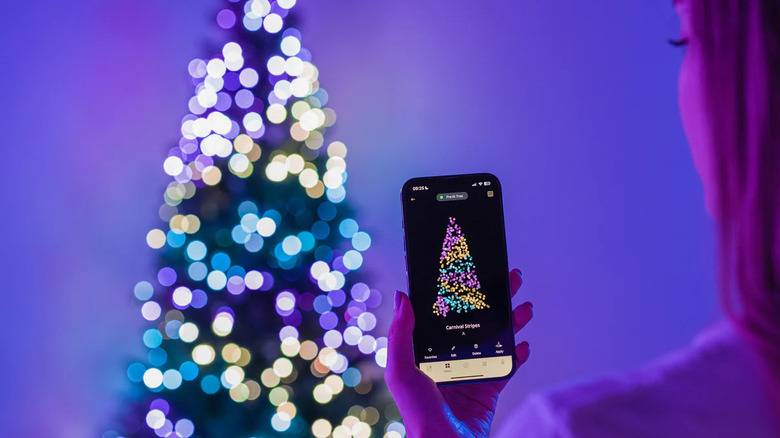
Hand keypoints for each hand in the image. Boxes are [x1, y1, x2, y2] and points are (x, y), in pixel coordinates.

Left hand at [386, 269, 532, 437]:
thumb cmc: (418, 413)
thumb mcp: (402, 371)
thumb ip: (401, 334)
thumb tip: (402, 297)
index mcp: (426, 351)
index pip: (442, 314)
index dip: (457, 292)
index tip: (470, 271)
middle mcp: (449, 358)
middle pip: (475, 321)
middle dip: (493, 300)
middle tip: (509, 279)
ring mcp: (470, 373)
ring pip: (495, 340)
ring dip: (511, 322)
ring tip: (525, 307)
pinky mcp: (488, 390)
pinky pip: (506, 368)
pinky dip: (517, 355)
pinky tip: (523, 344)